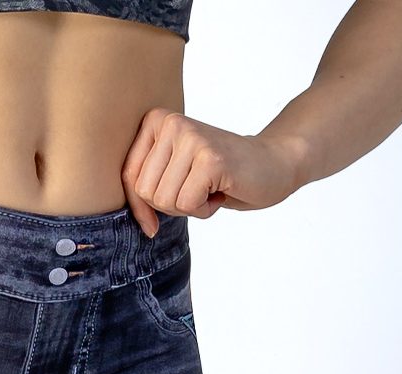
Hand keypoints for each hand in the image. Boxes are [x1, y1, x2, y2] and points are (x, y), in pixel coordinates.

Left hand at [121, 106, 306, 236]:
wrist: (273, 164)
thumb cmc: (218, 175)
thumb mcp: (171, 175)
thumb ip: (144, 188)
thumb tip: (139, 223)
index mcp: (155, 121)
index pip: (127, 177)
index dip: (142, 206)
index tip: (158, 215)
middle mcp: (170, 123)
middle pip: (145, 192)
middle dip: (171, 204)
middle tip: (197, 189)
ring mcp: (192, 138)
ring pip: (165, 200)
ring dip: (189, 207)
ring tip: (210, 187)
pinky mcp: (211, 158)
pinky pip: (188, 204)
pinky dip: (205, 210)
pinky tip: (220, 191)